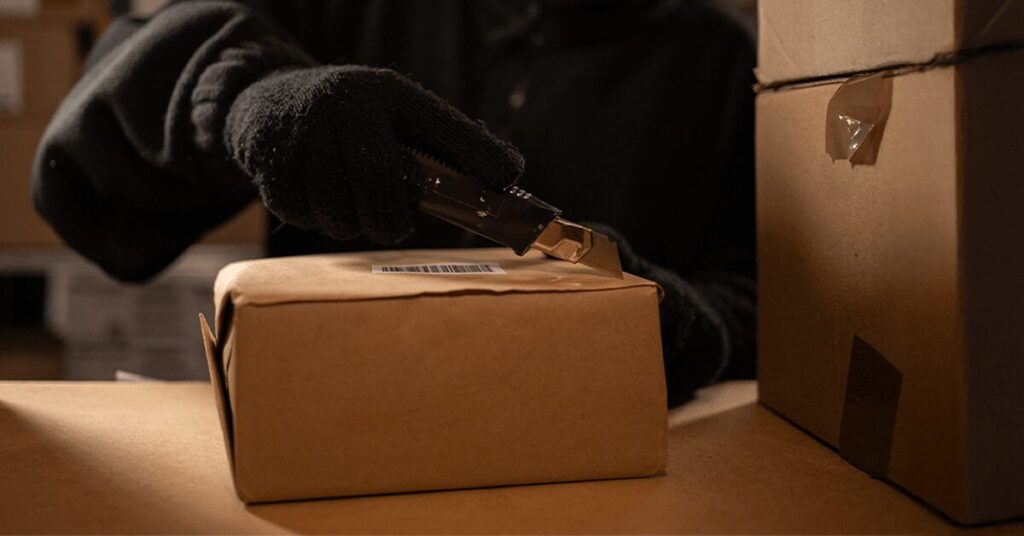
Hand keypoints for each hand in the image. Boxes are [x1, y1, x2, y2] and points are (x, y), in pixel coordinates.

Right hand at [223, 65, 523, 243]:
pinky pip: (301, 215)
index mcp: (386, 93)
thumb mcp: (394, 114)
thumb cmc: (349, 118)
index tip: (506, 181)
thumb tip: (506, 175)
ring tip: (351, 207)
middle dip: (390, 221)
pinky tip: (317, 199)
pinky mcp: (269, 160)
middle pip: (379, 184)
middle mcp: (343, 105)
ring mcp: (302, 131)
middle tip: (394, 227)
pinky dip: (314, 220)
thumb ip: (444, 143)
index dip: (477, 156)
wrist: (265, 99)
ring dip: (349, 224)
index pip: (441, 127)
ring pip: (338, 211)